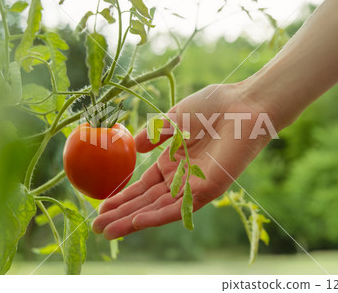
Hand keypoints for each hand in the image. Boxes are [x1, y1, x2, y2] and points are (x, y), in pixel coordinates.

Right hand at [92, 81, 276, 238]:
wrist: (242, 105)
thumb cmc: (210, 107)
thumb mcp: (172, 119)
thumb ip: (153, 135)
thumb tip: (135, 147)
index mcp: (173, 161)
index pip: (144, 186)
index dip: (123, 196)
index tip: (101, 206)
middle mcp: (181, 177)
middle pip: (147, 201)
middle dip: (121, 214)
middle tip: (96, 227)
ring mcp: (194, 185)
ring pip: (158, 208)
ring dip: (132, 220)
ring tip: (107, 231)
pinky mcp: (207, 190)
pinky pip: (178, 207)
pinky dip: (156, 216)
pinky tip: (135, 223)